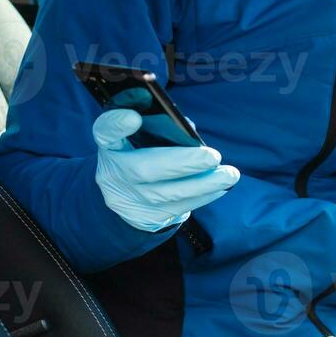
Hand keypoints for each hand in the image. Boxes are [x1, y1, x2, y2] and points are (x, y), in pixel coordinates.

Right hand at [92, 109, 239, 232]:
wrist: (125, 195)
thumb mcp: (140, 138)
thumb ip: (159, 128)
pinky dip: (203, 196)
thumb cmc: (141, 153)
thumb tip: (189, 131)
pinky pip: (178, 209)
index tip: (134, 117)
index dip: (117, 124)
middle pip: (143, 170)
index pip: (105, 131)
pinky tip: (221, 187)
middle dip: (183, 163)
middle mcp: (112, 173)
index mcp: (110, 145)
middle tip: (214, 156)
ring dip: (203, 184)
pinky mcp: (144, 219)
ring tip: (230, 175)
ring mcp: (127, 200)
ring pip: (167, 195)